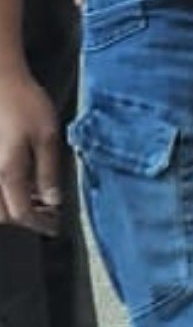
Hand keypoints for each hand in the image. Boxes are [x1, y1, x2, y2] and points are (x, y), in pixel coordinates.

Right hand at [0, 67, 61, 233]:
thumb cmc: (23, 101)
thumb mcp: (47, 135)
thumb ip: (48, 172)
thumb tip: (53, 201)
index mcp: (8, 171)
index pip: (22, 214)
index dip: (40, 224)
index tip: (54, 225)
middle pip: (4, 214)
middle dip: (24, 218)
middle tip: (45, 211)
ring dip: (10, 208)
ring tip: (31, 196)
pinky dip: (3, 193)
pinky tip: (15, 181)